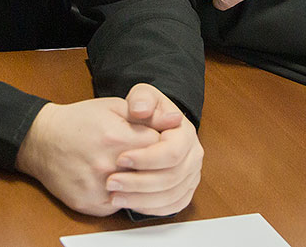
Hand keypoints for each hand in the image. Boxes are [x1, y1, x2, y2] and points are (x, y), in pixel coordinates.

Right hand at [16, 97, 158, 215]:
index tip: (162, 143)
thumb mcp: (113, 107)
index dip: (165, 146)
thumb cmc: (78, 121)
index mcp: (117, 137)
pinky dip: (124, 196)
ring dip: (142, 184)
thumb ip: (146, 114)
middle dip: (155, 167)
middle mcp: (108, 165)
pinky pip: (119, 205)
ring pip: (138, 194)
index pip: (162, 149)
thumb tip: (176, 119)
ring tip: (138, 172)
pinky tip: (120, 183)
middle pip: (152, 174)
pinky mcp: (89, 204)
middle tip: (151, 160)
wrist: (41, 140)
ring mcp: (98, 188)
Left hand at [105, 84, 202, 215]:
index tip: (120, 158)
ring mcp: (191, 175)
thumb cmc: (146, 110)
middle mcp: (193, 156)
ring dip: (141, 199)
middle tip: (111, 182)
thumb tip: (141, 110)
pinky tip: (129, 203)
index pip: (172, 152)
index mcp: (186, 133)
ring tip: (114, 196)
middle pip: (172, 178)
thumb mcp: (143, 97)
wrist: (153, 125)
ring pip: (171, 196)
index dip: (146, 158)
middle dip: (139, 182)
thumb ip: (141, 100)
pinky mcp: (184, 191)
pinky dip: (150, 208)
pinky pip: (171, 206)